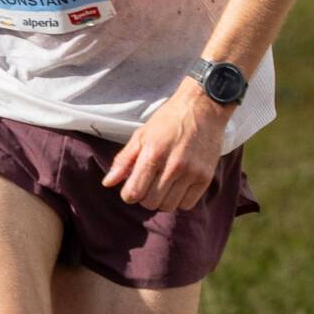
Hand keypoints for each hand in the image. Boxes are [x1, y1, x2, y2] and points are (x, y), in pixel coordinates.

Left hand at [101, 78, 229, 210]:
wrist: (202, 108)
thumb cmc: (168, 121)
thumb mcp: (141, 135)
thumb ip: (124, 161)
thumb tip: (108, 183)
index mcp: (152, 154)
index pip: (134, 193)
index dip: (129, 194)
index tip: (132, 187)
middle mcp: (173, 166)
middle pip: (150, 203)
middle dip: (145, 197)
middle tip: (149, 183)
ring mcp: (191, 173)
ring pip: (169, 206)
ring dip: (163, 200)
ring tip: (164, 184)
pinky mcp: (206, 177)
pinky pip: (188, 204)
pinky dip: (180, 200)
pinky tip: (178, 186)